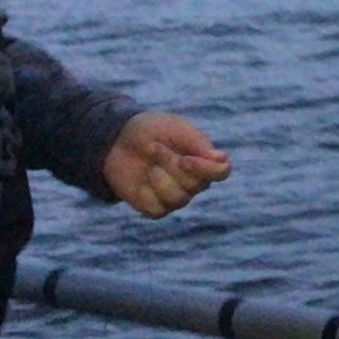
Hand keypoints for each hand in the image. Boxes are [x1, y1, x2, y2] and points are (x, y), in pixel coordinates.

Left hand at [103, 111, 231, 217]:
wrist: (117, 140)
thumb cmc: (151, 131)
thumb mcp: (175, 128)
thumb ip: (198, 143)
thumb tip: (222, 160)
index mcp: (204, 160)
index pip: (221, 172)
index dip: (206, 170)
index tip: (185, 158)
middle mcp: (194, 182)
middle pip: (195, 185)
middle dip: (171, 164)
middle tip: (154, 147)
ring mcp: (175, 197)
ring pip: (178, 198)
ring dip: (158, 177)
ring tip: (148, 162)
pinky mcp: (155, 208)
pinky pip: (158, 209)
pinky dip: (146, 192)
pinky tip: (141, 179)